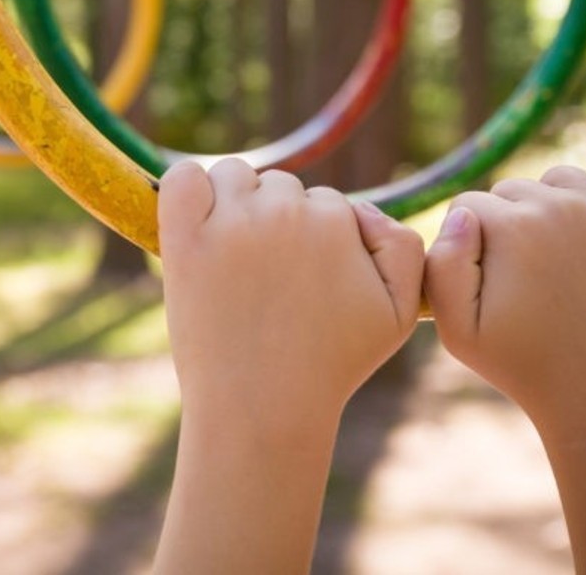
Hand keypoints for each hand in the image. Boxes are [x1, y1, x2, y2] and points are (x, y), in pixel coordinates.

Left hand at [159, 158, 424, 438]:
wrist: (262, 410)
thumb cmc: (330, 364)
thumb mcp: (398, 312)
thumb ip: (403, 247)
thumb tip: (362, 207)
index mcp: (335, 220)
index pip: (323, 201)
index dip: (315, 239)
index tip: (303, 280)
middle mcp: (282, 211)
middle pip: (278, 186)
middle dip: (276, 219)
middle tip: (269, 277)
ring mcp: (229, 222)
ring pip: (233, 176)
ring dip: (233, 202)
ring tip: (234, 256)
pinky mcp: (184, 238)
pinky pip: (182, 177)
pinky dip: (187, 186)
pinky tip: (195, 218)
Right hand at [424, 159, 585, 439]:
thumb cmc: (530, 367)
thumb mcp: (460, 331)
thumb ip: (441, 267)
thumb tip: (460, 217)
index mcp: (513, 227)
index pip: (469, 206)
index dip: (470, 243)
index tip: (489, 280)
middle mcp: (563, 206)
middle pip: (514, 190)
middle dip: (511, 224)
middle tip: (526, 277)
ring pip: (559, 181)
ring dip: (553, 207)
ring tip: (559, 258)